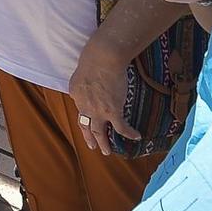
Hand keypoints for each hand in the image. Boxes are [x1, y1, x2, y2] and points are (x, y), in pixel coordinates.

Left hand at [66, 33, 130, 154]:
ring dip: (103, 143)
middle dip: (89, 137)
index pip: (80, 109)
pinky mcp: (112, 112)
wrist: (103, 59)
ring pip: (99, 132)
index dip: (85, 114)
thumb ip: (83, 83)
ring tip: (107, 152)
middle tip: (92, 146)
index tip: (88, 118)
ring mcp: (98, 111)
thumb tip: (86, 86)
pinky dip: (128, 134)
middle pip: (85, 125)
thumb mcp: (80, 72)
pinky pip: (121, 128)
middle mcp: (84, 106)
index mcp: (76, 94)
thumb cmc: (93, 59)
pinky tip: (135, 137)